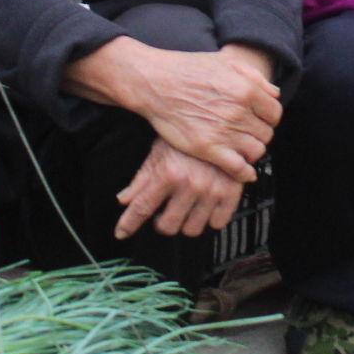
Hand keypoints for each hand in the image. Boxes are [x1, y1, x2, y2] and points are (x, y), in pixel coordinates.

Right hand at [69, 38, 280, 183]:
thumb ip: (254, 77)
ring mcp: (224, 132)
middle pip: (266, 134)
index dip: (268, 118)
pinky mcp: (208, 148)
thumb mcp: (226, 61)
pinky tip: (242, 170)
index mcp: (247, 90)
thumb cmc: (188, 69)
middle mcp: (239, 112)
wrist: (155, 82)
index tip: (259, 120)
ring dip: (251, 151)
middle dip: (258, 134)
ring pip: (256, 151)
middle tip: (247, 133)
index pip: (275, 113)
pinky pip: (238, 168)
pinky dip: (244, 172)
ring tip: (241, 147)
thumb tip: (274, 94)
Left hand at [114, 138, 244, 239]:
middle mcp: (190, 185)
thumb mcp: (159, 152)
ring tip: (186, 208)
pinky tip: (205, 206)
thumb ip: (141, 179)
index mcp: (169, 173)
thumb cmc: (187, 134)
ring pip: (192, 229)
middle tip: (165, 212)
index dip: (128, 224)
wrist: (221, 119)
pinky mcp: (231, 193)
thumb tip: (123, 200)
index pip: (142, 208)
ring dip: (186, 222)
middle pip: (167, 226)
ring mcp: (212, 191)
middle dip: (162, 222)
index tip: (121, 233)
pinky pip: (217, 223)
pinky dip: (210, 219)